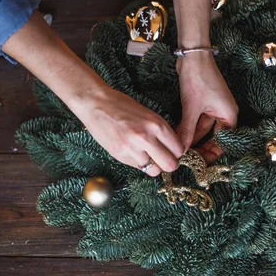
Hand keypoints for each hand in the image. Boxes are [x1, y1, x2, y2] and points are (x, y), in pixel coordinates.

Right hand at [69, 86, 184, 176]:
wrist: (96, 104)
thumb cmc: (122, 106)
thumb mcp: (149, 114)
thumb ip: (161, 132)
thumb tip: (173, 149)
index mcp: (157, 125)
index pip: (179, 149)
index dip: (177, 152)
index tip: (172, 150)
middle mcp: (146, 138)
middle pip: (170, 165)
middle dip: (169, 163)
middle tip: (164, 158)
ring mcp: (132, 149)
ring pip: (154, 171)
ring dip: (153, 165)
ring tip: (147, 155)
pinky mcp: (120, 156)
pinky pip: (138, 167)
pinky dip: (139, 163)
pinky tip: (134, 152)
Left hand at [176, 52, 237, 161]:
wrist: (194, 55)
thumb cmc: (198, 78)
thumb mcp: (192, 107)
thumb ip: (187, 130)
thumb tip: (181, 150)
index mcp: (229, 115)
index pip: (224, 142)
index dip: (212, 154)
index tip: (198, 163)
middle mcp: (224, 114)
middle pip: (214, 138)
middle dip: (200, 148)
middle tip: (187, 159)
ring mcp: (213, 109)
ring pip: (203, 131)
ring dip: (192, 139)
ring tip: (180, 151)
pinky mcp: (203, 104)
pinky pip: (198, 122)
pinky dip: (189, 129)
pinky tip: (179, 137)